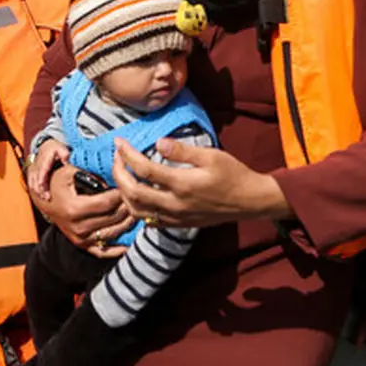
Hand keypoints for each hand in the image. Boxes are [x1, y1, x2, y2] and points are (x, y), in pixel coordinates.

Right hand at [27, 140, 69, 199]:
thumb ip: (64, 153)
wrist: (46, 146)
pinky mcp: (32, 172)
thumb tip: (66, 158)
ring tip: (43, 197)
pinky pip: (30, 181)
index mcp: (44, 159)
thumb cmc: (54, 148)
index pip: (42, 170)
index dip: (41, 178)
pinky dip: (33, 188)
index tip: (42, 185)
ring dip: (36, 190)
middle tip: (46, 197)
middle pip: (36, 178)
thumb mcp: (61, 148)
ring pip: (32, 180)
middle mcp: (37, 164)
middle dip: (40, 188)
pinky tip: (39, 195)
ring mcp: (34, 168)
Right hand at [29, 163, 134, 258]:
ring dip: (128, 223)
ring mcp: (80, 239)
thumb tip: (114, 173)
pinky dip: (119, 248)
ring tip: (138, 211)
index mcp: (74, 209)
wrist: (43, 201)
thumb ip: (90, 172)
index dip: (121, 193)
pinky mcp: (83, 245)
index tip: (130, 184)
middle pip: (113, 218)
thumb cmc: (57, 183)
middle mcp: (77, 227)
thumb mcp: (68, 171)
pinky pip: (104, 251)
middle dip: (128, 206)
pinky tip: (131, 240)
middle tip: (138, 196)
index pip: (107, 202)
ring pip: (113, 233)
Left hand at [112, 138, 292, 227]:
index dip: (127, 154)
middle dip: (118, 173)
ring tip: (121, 174)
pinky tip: (135, 193)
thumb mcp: (211, 155)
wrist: (249, 202)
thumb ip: (182, 150)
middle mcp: (175, 204)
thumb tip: (158, 142)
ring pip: (137, 210)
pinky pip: (148, 220)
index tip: (119, 141)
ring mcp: (175, 217)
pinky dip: (135, 207)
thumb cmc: (232, 174)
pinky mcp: (178, 224)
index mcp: (182, 184)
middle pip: (133, 192)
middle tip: (116, 156)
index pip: (144, 170)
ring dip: (123, 192)